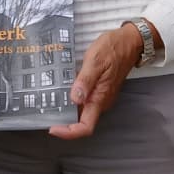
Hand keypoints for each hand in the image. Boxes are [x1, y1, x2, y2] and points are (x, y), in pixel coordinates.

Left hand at [48, 23, 142, 139]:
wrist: (129, 42)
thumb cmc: (113, 49)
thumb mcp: (95, 61)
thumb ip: (85, 81)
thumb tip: (75, 99)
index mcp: (100, 98)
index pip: (86, 126)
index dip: (69, 132)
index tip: (53, 128)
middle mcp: (101, 101)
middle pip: (81, 122)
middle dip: (63, 122)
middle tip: (45, 115)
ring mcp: (100, 96)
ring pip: (81, 111)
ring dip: (66, 111)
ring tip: (48, 103)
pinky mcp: (98, 89)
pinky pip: (84, 100)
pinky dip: (71, 99)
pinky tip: (60, 90)